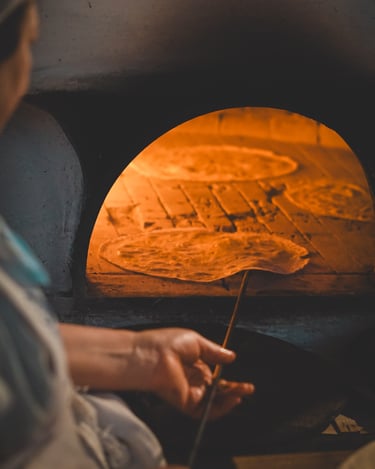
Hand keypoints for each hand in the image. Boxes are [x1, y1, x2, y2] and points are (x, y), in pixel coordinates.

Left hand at [133, 328, 254, 418]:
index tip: (242, 379)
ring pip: (214, 402)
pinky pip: (206, 411)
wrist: (151, 354)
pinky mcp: (185, 403)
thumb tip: (231, 356)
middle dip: (234, 390)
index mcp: (194, 366)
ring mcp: (189, 393)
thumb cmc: (167, 344)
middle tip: (248, 388)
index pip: (216, 378)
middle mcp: (192, 381)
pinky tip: (232, 399)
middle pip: (218, 392)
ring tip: (244, 392)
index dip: (229, 380)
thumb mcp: (197, 342)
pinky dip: (221, 408)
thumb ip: (215, 352)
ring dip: (231, 399)